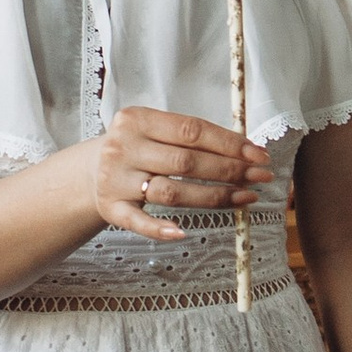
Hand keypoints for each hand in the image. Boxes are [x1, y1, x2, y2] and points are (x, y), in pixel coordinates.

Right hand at [89, 107, 266, 241]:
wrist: (90, 171)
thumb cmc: (136, 149)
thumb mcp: (154, 130)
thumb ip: (191, 136)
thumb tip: (245, 150)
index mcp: (137, 119)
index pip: (191, 130)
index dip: (229, 143)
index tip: (258, 154)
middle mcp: (124, 147)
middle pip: (186, 162)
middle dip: (230, 170)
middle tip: (261, 176)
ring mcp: (117, 180)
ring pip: (172, 192)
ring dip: (214, 197)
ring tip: (246, 197)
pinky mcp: (112, 208)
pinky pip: (139, 222)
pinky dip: (161, 229)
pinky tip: (184, 231)